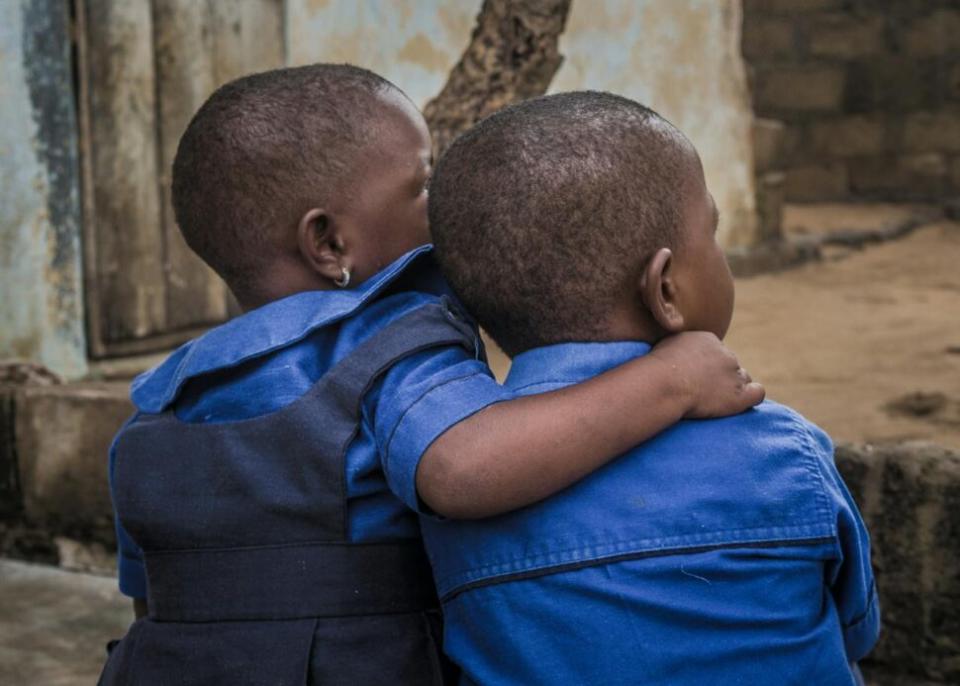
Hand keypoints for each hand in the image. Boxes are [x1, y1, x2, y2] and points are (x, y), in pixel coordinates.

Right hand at [648, 331, 764, 418]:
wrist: (663, 383)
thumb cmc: (655, 369)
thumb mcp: (665, 346)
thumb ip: (678, 346)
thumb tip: (676, 350)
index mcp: (709, 340)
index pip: (716, 352)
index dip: (708, 366)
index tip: (695, 377)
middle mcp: (726, 354)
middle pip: (730, 365)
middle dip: (720, 377)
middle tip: (702, 391)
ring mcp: (734, 374)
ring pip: (742, 379)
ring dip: (732, 388)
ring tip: (714, 400)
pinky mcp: (739, 395)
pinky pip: (757, 393)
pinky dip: (752, 396)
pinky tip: (741, 402)